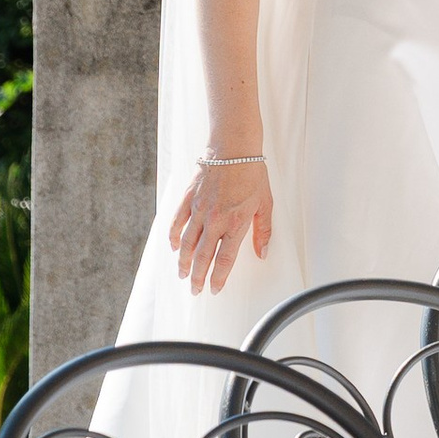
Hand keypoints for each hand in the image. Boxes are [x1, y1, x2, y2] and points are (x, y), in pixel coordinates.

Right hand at [169, 156, 270, 297]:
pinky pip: (177, 222)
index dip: (218, 278)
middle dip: (197, 277)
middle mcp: (215, 220)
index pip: (224, 259)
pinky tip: (173, 247)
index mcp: (235, 223)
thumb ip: (262, 231)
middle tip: (194, 290)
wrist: (233, 148)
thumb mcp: (265, 203)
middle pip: (202, 257)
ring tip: (182, 275)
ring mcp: (199, 210)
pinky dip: (173, 237)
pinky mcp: (188, 199)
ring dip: (183, 262)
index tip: (214, 289)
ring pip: (186, 243)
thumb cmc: (252, 173)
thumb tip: (262, 253)